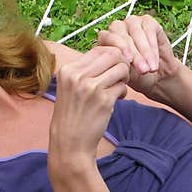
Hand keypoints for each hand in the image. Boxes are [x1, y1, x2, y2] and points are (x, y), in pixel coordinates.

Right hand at [49, 45, 129, 167]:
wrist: (69, 142)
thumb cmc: (72, 115)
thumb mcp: (70, 87)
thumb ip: (85, 71)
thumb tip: (110, 54)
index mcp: (68, 70)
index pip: (98, 49)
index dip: (111, 56)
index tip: (113, 68)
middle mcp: (78, 76)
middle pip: (113, 54)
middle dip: (121, 64)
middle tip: (119, 77)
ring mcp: (91, 88)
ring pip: (121, 68)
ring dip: (124, 78)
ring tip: (117, 89)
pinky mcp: (104, 101)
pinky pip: (123, 87)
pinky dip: (123, 92)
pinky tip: (116, 100)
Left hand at [96, 15, 181, 100]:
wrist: (158, 77)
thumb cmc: (138, 76)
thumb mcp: (125, 74)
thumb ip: (118, 64)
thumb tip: (117, 58)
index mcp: (106, 39)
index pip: (107, 37)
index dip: (119, 48)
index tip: (128, 61)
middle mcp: (117, 28)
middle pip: (122, 34)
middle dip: (134, 53)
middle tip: (143, 70)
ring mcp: (132, 22)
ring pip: (136, 32)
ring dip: (145, 51)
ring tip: (151, 68)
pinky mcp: (148, 21)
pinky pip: (149, 29)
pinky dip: (153, 46)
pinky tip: (155, 59)